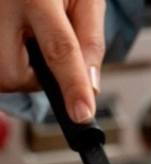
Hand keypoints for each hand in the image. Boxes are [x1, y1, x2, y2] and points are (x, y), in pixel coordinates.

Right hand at [0, 0, 105, 122]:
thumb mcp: (85, 0)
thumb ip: (90, 41)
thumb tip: (91, 88)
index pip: (59, 49)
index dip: (73, 85)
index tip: (82, 115)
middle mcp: (0, 8)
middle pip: (17, 75)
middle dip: (39, 77)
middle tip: (46, 46)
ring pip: (4, 78)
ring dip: (24, 70)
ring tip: (29, 36)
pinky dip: (10, 63)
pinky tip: (16, 38)